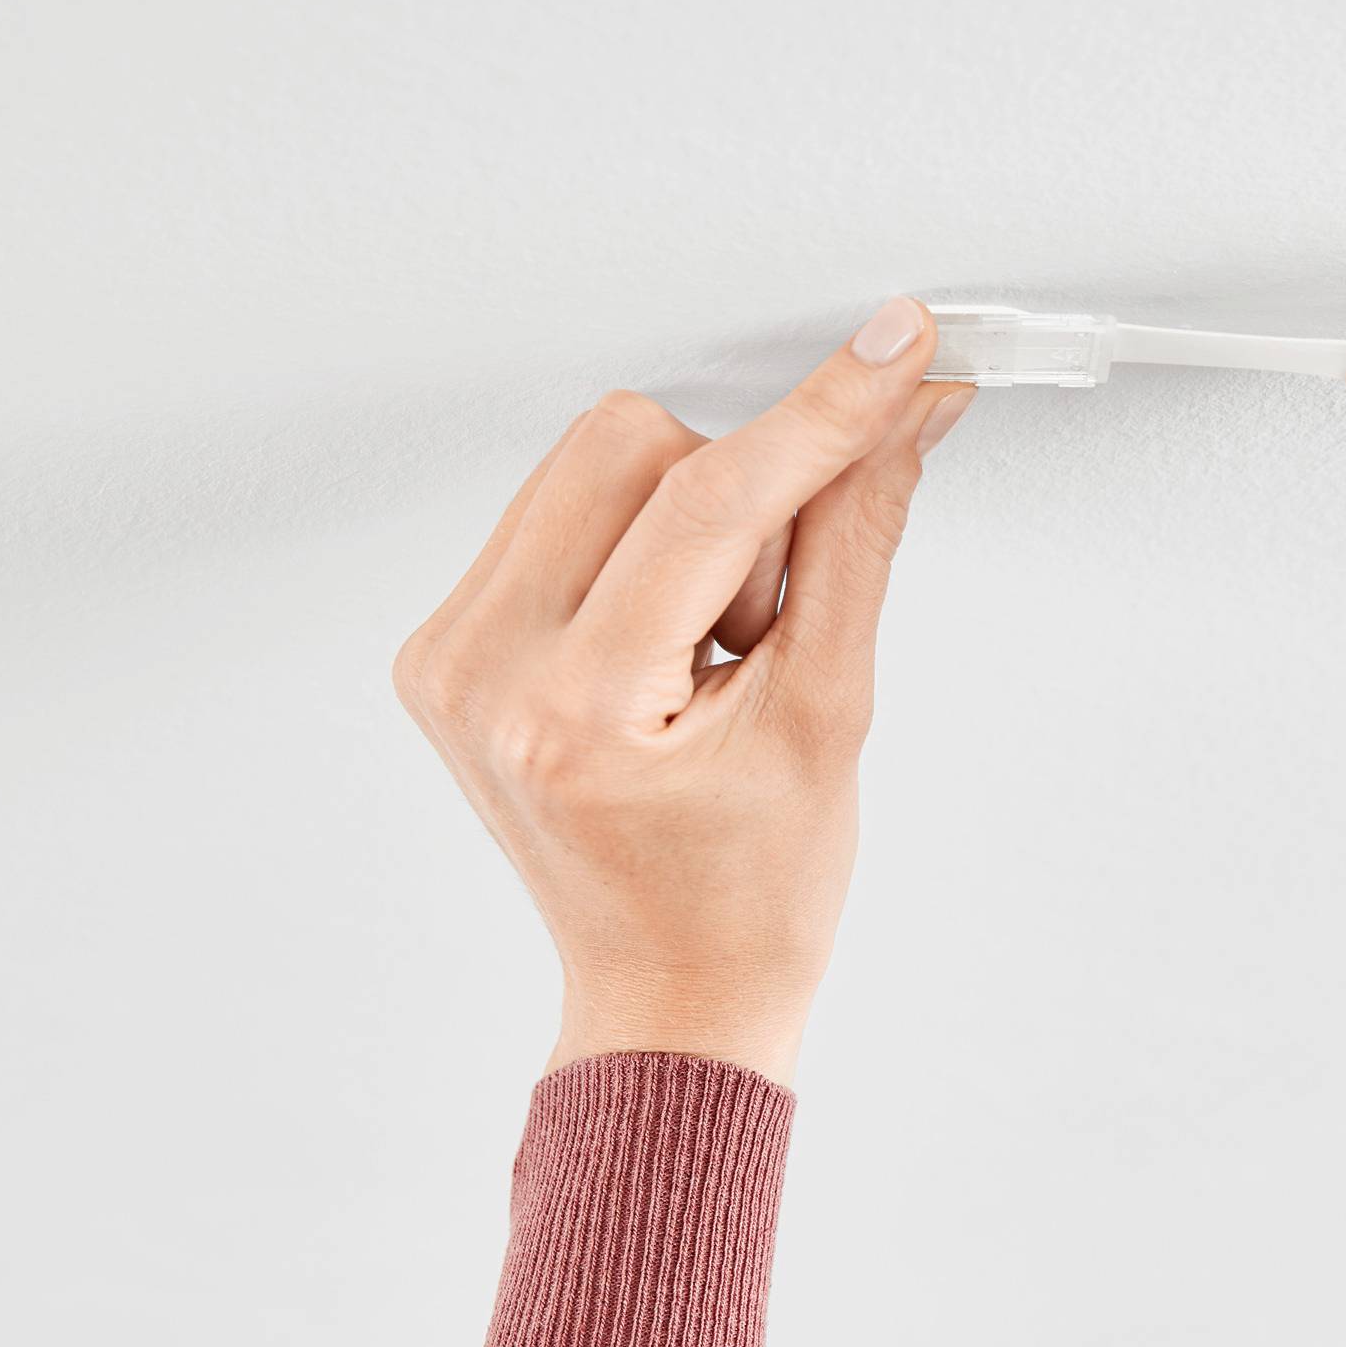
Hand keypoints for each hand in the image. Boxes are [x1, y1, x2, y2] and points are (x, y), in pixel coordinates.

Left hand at [395, 299, 970, 1080]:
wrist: (672, 996)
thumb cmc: (750, 896)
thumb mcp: (832, 715)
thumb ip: (859, 540)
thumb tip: (904, 411)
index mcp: (573, 711)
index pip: (710, 503)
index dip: (818, 417)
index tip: (897, 351)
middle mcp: (481, 672)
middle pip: (630, 446)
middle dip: (738, 498)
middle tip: (765, 626)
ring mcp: (446, 658)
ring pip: (589, 464)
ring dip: (685, 522)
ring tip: (712, 652)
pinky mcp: (441, 648)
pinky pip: (554, 514)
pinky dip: (633, 549)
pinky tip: (662, 651)